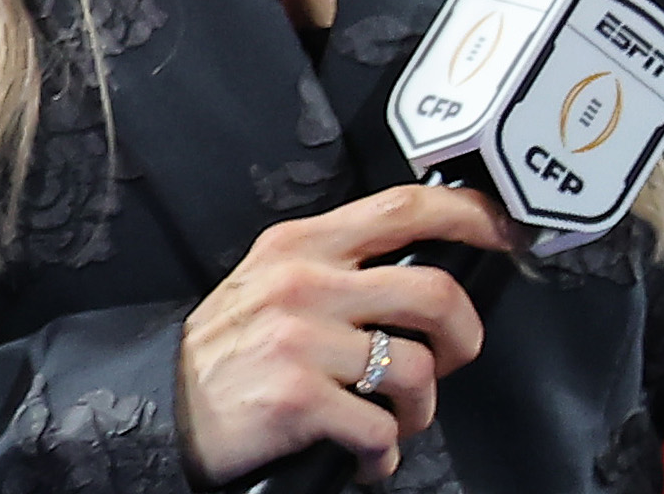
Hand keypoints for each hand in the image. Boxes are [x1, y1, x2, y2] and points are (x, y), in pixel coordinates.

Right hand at [172, 183, 496, 478]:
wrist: (156, 411)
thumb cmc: (228, 352)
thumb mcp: (272, 282)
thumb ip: (338, 264)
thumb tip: (426, 267)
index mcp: (302, 245)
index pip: (404, 206)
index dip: (469, 214)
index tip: (506, 232)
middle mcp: (303, 284)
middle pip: (432, 291)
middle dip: (464, 335)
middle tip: (454, 359)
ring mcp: (298, 341)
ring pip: (414, 367)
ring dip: (422, 407)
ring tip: (400, 421)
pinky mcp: (295, 400)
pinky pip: (377, 428)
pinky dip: (384, 453)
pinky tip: (368, 458)